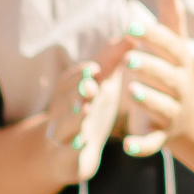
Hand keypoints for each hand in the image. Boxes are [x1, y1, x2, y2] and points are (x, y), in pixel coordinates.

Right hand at [42, 39, 129, 183]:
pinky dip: (72, 149)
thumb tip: (132, 33)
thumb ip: (114, 61)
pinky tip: (82, 144)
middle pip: (65, 100)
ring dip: (74, 118)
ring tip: (85, 111)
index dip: (82, 74)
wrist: (62, 153)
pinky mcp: (65, 159)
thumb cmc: (88, 110)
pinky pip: (66, 153)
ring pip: (64, 125)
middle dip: (77, 93)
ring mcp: (61, 136)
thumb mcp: (102, 86)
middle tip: (91, 88)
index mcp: (69, 92)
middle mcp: (61, 112)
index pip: (71, 79)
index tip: (95, 69)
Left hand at [122, 0, 193, 155]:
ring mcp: (174, 112)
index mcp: (181, 62)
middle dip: (150, 68)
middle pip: (167, 77)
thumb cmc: (175, 71)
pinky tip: (127, 146)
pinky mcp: (163, 135)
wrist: (191, 115)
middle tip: (130, 58)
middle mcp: (180, 87)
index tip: (131, 25)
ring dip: (148, 100)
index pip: (170, 46)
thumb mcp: (175, 46)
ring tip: (130, 91)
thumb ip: (172, 18)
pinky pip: (154, 142)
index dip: (152, 35)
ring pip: (162, 107)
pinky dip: (142, 145)